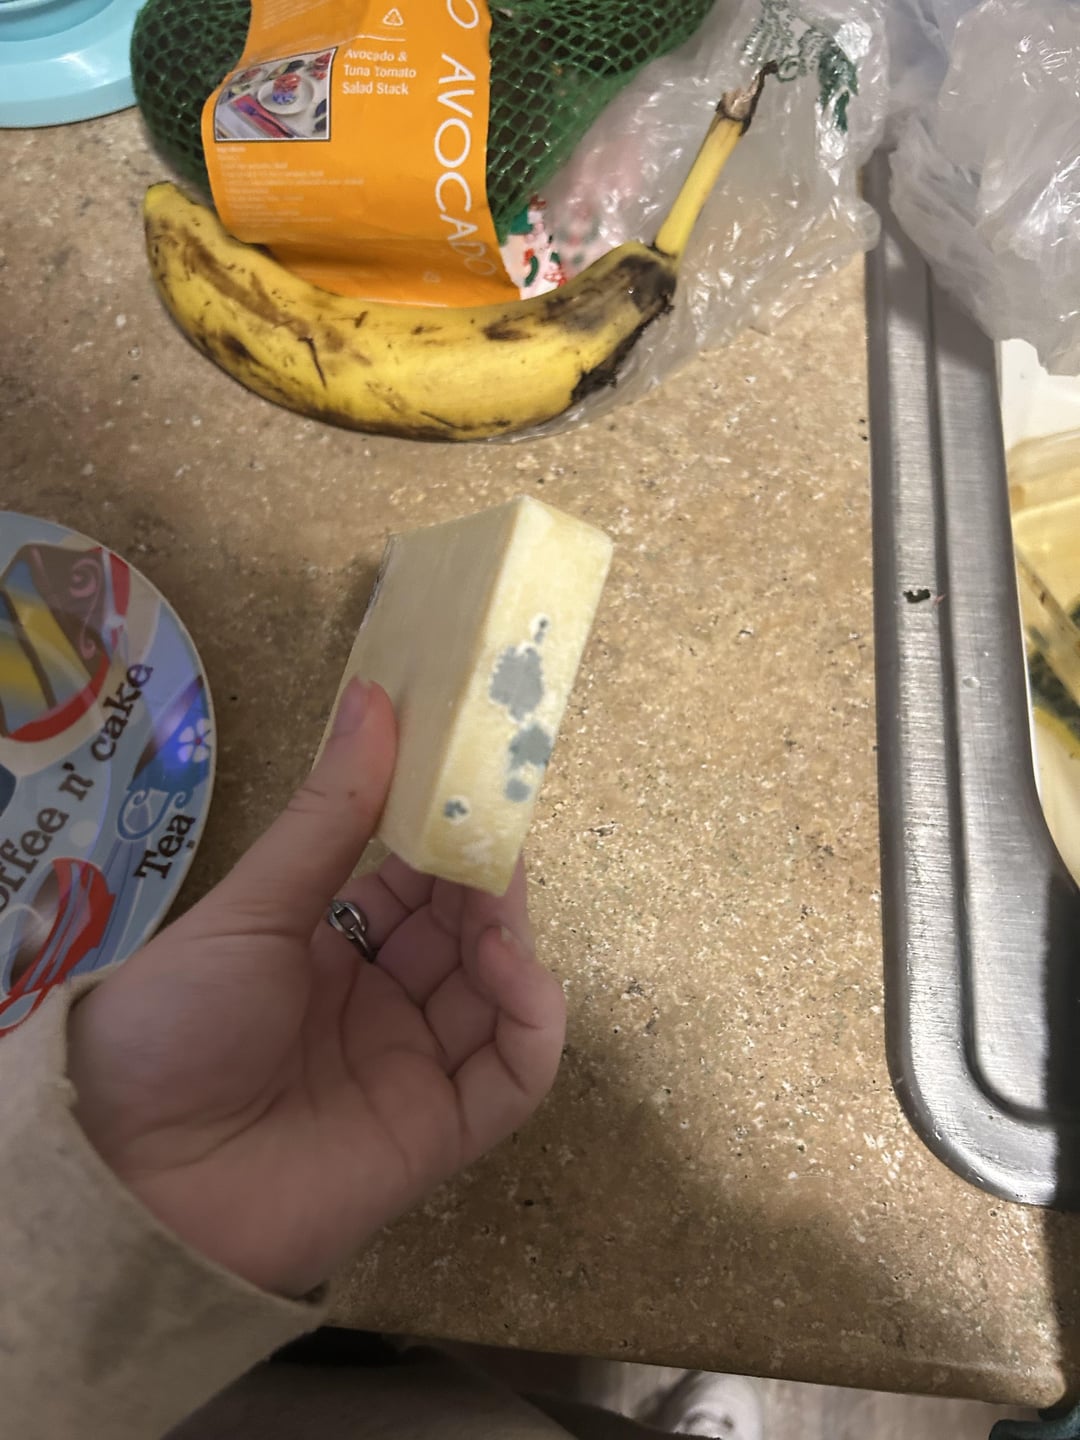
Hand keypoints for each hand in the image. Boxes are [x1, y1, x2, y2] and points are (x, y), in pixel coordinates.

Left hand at [68, 681, 565, 1297]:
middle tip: (497, 825)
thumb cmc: (177, 1028)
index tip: (474, 772)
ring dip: (513, 934)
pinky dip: (534, 1017)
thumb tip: (375, 694)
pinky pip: (516, 1073)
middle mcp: (380, 1004)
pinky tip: (511, 966)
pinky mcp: (444, 1131)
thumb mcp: (251, 909)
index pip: (415, 882)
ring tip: (498, 892)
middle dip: (486, 877)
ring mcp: (416, 1067)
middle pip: (465, 931)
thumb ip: (330, 814)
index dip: (446, 832)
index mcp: (329, 950)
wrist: (133, 1181)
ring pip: (500, 991)